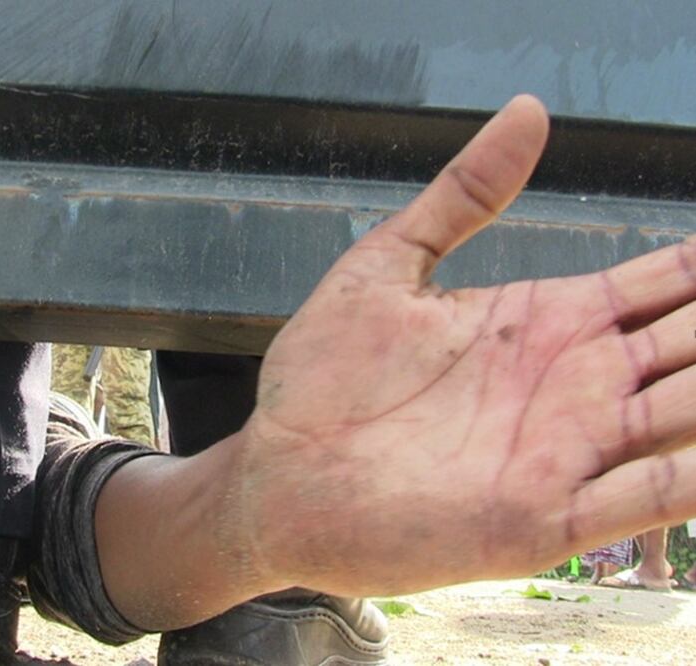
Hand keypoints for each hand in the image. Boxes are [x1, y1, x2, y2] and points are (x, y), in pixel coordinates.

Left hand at [243, 95, 695, 595]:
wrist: (278, 475)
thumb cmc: (321, 381)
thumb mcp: (387, 268)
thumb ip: (463, 196)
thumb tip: (530, 111)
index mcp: (547, 324)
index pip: (664, 284)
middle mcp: (575, 386)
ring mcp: (567, 452)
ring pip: (693, 414)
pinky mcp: (547, 518)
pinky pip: (652, 493)